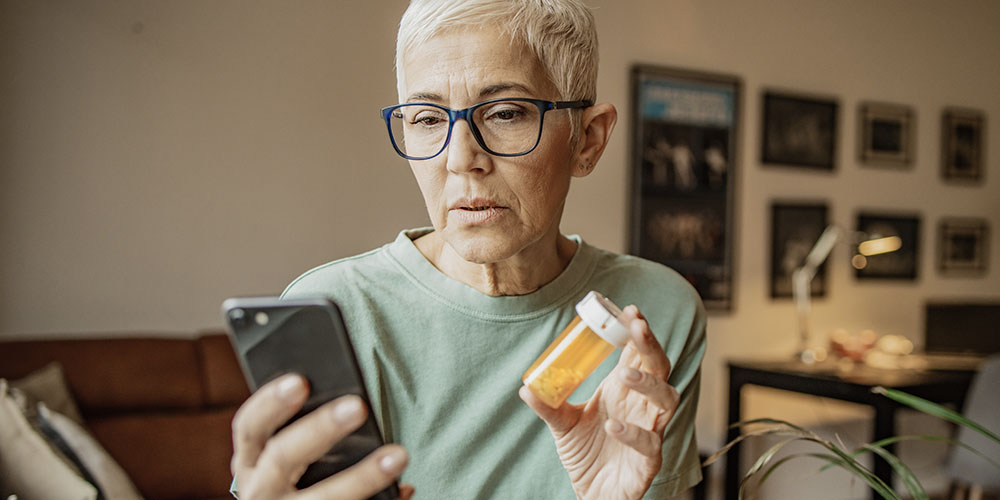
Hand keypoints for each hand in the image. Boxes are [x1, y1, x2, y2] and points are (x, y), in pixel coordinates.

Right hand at [231, 374, 414, 499]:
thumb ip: (305, 436)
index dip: (270, 403)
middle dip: (320, 429)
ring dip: (363, 477)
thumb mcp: (282, 466)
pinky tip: (404, 491)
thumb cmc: (291, 488)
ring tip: (398, 456)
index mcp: (251, 464)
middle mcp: (259, 490)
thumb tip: (353, 404)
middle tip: (357, 406)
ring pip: (323, 497)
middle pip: (284, 456)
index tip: (300, 381)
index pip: (251, 427)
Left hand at [519, 305, 677, 499]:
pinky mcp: (649, 462)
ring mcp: (651, 432)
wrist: (592, 493)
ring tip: (626, 373)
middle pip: (660, 369)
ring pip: (668, 401)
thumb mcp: (562, 425)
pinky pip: (650, 444)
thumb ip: (548, 405)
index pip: (639, 353)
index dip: (639, 332)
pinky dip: (633, 432)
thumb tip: (526, 387)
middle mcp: (643, 407)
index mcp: (625, 391)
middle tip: (637, 328)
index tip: (630, 310)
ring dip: (650, 384)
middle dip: (651, 346)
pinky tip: (612, 424)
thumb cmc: (586, 454)